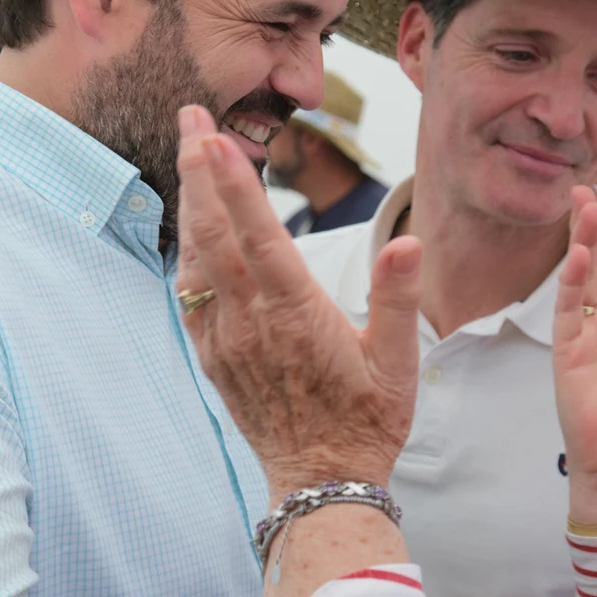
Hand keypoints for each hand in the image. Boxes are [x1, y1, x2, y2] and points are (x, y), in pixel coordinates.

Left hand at [172, 106, 421, 500]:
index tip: (212, 139)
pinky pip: (191, 292)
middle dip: (198, 169)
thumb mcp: (398, 362)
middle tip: (190, 116)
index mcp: (297, 315)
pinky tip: (191, 224)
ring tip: (189, 154)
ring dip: (190, 201)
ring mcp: (225, 338)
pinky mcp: (213, 355)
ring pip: (196, 256)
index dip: (234, 184)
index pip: (258, 235)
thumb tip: (407, 241)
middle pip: (214, 231)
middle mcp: (251, 322)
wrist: (321, 479)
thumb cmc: (368, 419)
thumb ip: (397, 298)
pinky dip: (188, 248)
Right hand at [553, 187, 596, 523]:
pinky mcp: (567, 357)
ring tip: (583, 210)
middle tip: (580, 191)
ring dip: (581, 245)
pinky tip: (576, 258)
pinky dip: (570, 285)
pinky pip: (568, 314)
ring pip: (579, 281)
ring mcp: (583, 339)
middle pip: (594, 266)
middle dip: (588, 229)